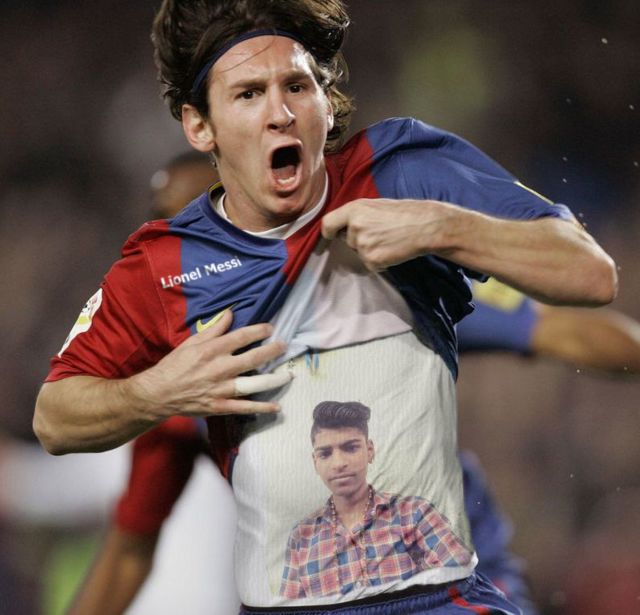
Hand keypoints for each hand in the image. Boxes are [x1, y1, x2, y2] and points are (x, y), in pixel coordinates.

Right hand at [129, 310, 289, 417]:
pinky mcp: (220, 406)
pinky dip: (262, 408)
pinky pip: (245, 408)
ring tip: (289, 375)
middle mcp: (220, 368)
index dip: (259, 331)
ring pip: (255, 383)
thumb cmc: (174, 365)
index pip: (242, 336)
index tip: (271, 328)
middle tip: (284, 346)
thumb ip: (214, 329)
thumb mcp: (191, 342)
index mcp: (213, 350)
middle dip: (273, 351)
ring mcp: (222, 389)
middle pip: (254, 358)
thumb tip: (230, 313)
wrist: (158, 393)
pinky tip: (276, 407)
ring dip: (275, 379)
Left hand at [321, 198, 455, 269]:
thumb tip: (342, 226)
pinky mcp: (372, 261)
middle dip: (359, 240)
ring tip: (389, 240)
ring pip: (359, 253)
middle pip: (347, 240)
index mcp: (354, 209)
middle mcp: (354, 227)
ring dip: (371, 251)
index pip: (328, 224)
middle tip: (380, 233)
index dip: (328, 232)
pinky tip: (392, 250)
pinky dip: (380, 262)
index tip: (331, 235)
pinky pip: (370, 265)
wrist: (425, 226)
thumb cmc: (404, 213)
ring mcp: (362, 245)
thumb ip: (357, 214)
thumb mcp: (375, 205)